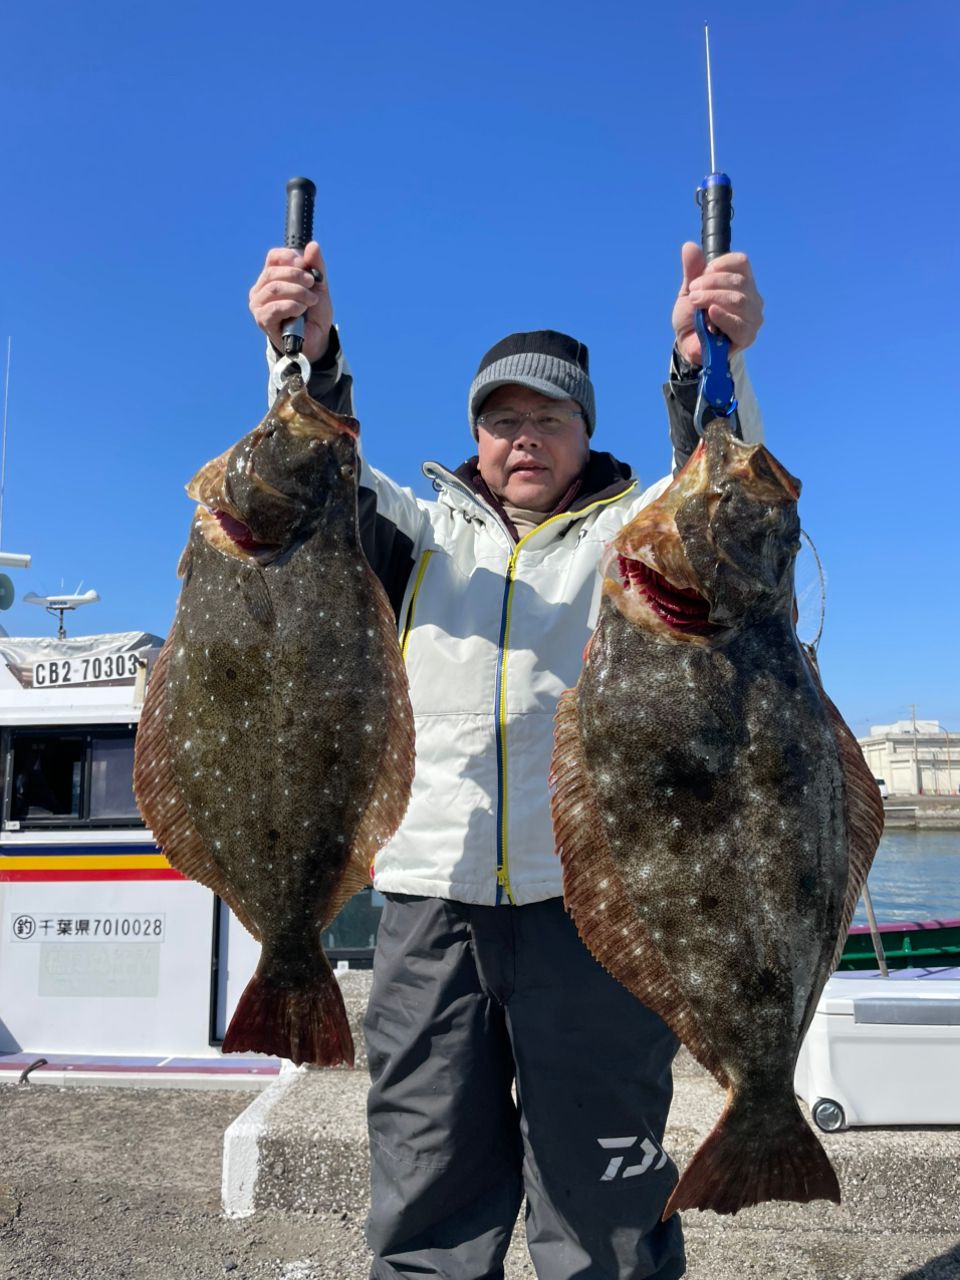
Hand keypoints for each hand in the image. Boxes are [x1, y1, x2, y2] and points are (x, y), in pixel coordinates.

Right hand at [248, 240, 332, 364]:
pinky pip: (274, 307)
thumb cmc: (314, 313)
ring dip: (297, 292)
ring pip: (274, 288)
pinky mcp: (262, 320)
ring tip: (311, 301)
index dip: (289, 257)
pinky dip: (292, 306)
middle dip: (296, 276)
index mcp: (272, 277)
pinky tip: (301, 310)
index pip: (274, 257)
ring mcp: (259, 305)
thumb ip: (316, 267)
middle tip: (313, 284)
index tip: (304, 265)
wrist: (317, 339)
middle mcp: (261, 289)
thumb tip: (313, 245)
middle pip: (273, 272)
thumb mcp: (319, 286)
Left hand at [671, 242, 763, 365]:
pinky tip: (711, 314)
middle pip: (739, 281)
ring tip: (697, 304)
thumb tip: (688, 246)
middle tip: (693, 292)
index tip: (702, 274)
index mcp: (741, 281)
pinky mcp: (747, 336)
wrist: (687, 344)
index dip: (720, 264)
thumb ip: (692, 270)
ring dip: (713, 299)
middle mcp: (752, 297)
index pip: (741, 262)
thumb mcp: (689, 290)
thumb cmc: (693, 316)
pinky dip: (723, 317)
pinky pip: (739, 324)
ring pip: (739, 300)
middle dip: (711, 284)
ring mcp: (752, 317)